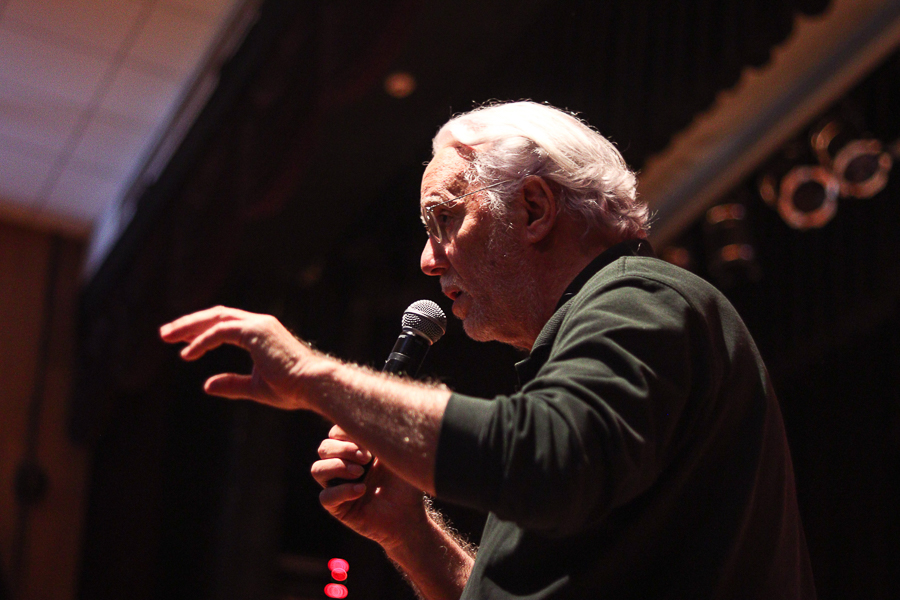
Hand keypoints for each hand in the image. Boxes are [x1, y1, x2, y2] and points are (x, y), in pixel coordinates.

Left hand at [159, 306, 321, 408]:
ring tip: (168, 337)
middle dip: (190, 323)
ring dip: (189, 326)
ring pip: (215, 318)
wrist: (313, 386)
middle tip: (166, 333)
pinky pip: (219, 332)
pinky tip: (186, 355)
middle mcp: (259, 323)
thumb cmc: (292, 388)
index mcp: (261, 333)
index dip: (201, 330)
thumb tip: (206, 385)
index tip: (182, 341)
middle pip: (217, 315)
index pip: (225, 323)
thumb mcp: (254, 388)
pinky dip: (201, 341)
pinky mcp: (254, 332)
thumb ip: (231, 384)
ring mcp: (257, 325)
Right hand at [312, 426, 427, 549]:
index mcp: (354, 450)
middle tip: (367, 458)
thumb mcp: (397, 455)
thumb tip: (372, 413)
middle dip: (344, 449)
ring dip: (338, 467)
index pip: (334, 433)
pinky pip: (325, 497)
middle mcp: (343, 467)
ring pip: (317, 469)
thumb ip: (384, 435)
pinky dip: (342, 491)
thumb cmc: (406, 483)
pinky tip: (362, 491)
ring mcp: (339, 487)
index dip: (346, 433)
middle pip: (323, 448)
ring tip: (361, 474)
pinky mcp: (339, 508)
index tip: (370, 441)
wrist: (410, 515)